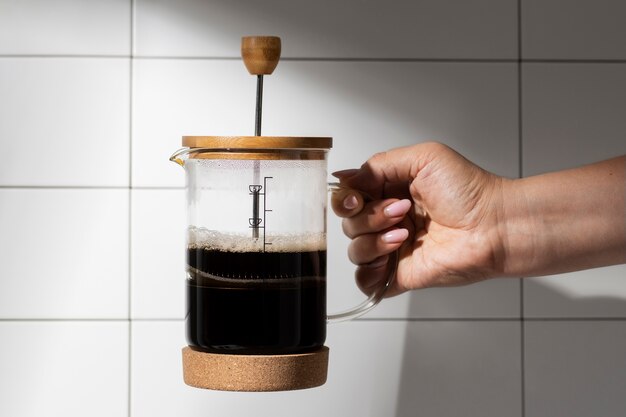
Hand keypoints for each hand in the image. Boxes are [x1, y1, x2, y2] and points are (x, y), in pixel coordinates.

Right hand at [332, 142, 505, 296]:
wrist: (494, 226)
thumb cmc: (470, 192)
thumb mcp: (424, 158)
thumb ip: (379, 164)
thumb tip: (344, 177)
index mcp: (390, 191)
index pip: (349, 196)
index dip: (346, 197)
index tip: (357, 196)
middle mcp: (389, 220)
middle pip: (348, 223)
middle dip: (369, 216)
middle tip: (401, 210)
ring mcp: (393, 248)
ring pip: (354, 250)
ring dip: (374, 240)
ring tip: (405, 234)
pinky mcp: (399, 274)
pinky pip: (365, 280)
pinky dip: (370, 270)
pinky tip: (392, 256)